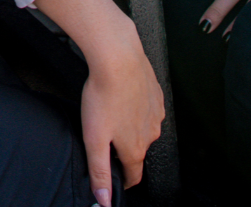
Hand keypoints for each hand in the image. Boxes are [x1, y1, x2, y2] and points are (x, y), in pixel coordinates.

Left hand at [80, 51, 165, 200]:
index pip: (134, 175)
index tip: (117, 179)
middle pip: (137, 151)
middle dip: (123, 150)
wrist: (118, 57)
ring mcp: (156, 113)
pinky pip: (147, 108)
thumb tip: (104, 200)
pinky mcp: (156, 94)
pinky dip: (136, 107)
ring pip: (143, 128)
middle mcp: (151, 133)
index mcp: (136, 148)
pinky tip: (123, 98)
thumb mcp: (94, 139)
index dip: (123, 179)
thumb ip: (99, 171)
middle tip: (106, 138)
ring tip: (112, 115)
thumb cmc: (104, 95)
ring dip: (130, 127)